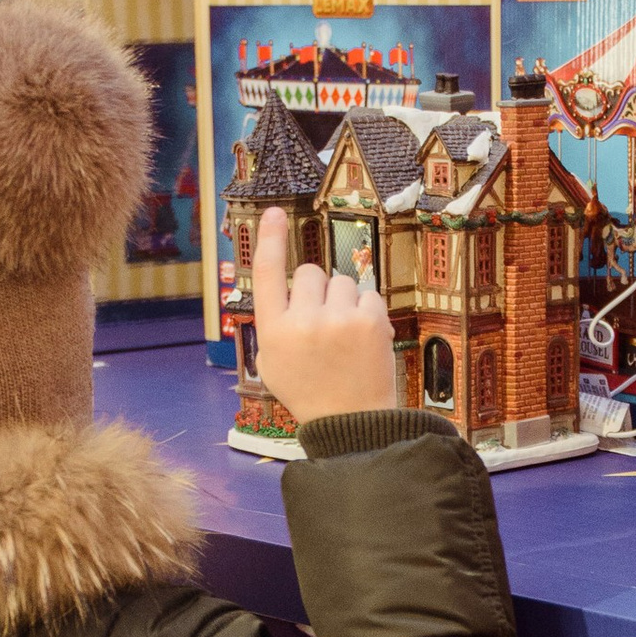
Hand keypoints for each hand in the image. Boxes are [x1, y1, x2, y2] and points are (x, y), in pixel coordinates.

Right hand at [250, 205, 398, 424]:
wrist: (352, 424)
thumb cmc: (310, 392)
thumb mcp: (273, 363)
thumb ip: (274, 324)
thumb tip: (284, 288)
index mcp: (273, 331)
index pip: (266, 273)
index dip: (269, 239)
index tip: (274, 213)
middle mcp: (301, 322)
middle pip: (311, 272)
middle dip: (319, 290)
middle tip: (324, 322)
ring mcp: (337, 320)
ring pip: (343, 282)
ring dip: (345, 301)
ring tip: (345, 337)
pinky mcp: (369, 322)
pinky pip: (369, 296)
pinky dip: (368, 313)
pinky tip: (364, 341)